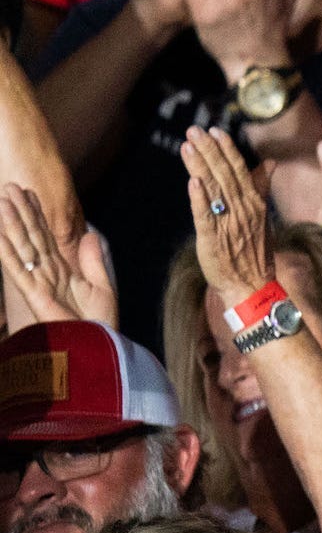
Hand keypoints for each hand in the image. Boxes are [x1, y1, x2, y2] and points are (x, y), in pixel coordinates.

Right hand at [0, 185, 116, 326]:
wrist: (97, 347)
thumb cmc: (99, 324)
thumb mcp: (101, 286)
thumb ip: (93, 261)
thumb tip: (91, 235)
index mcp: (61, 271)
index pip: (46, 237)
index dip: (37, 215)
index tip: (30, 193)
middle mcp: (46, 273)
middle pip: (31, 236)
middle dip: (21, 211)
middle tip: (11, 186)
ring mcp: (37, 283)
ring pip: (22, 246)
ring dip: (11, 223)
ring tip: (3, 199)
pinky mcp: (33, 294)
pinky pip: (17, 269)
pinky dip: (7, 251)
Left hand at [181, 126, 275, 304]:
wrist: (252, 285)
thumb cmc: (255, 251)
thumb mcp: (262, 215)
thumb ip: (262, 186)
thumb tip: (270, 163)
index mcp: (254, 203)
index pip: (239, 169)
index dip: (226, 149)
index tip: (214, 130)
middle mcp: (242, 210)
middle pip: (224, 174)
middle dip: (209, 151)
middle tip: (193, 130)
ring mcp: (228, 224)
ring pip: (213, 189)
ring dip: (200, 166)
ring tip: (187, 146)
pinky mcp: (213, 239)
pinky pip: (205, 216)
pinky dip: (199, 199)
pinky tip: (192, 183)